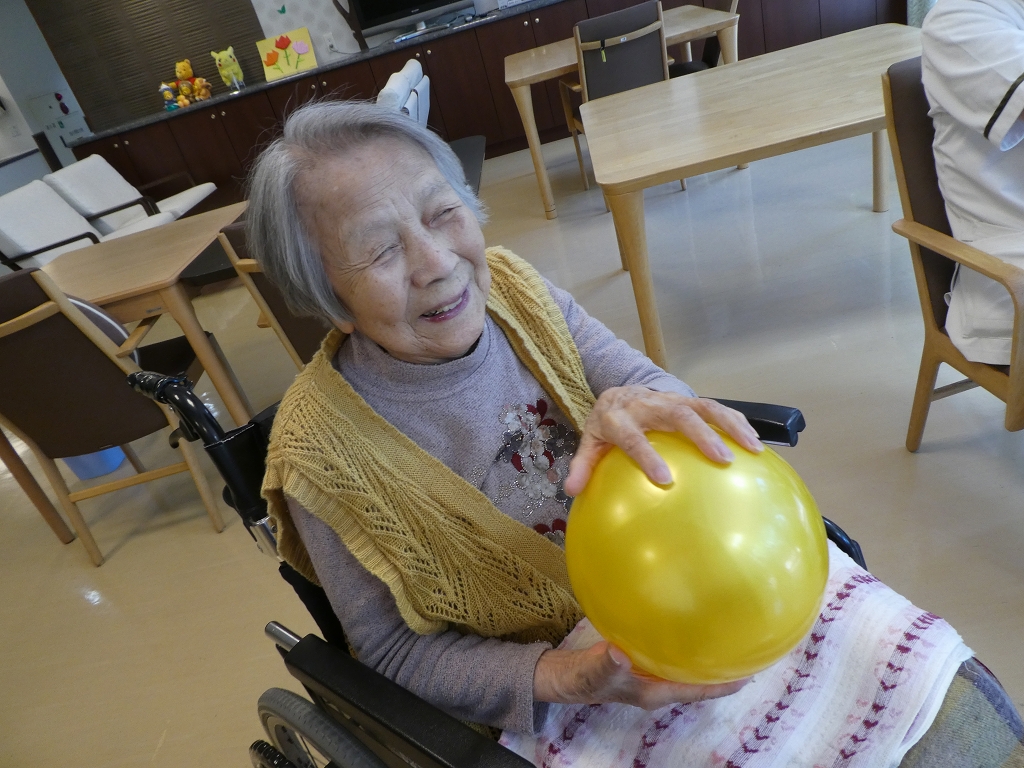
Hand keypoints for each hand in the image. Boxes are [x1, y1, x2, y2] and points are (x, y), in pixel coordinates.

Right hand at [534, 642, 746, 708]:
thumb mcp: (591, 672)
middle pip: (697, 680)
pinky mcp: (640, 660)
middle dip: (719, 668)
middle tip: (745, 648)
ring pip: (684, 666)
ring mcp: (649, 673)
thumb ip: (606, 664)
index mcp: (653, 692)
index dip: (721, 685)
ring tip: (724, 633)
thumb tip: (620, 653)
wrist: (561, 676)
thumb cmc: (580, 679)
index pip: (695, 690)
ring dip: (702, 655)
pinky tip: (685, 620)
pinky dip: (680, 640)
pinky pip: (668, 652)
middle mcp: (657, 685)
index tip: (748, 673)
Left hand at [564, 387, 762, 495]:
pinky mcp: (689, 399)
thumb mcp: (589, 441)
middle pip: (677, 415)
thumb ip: (582, 465)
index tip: (664, 479)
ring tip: (751, 449)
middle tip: (721, 460)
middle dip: (700, 436)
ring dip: (729, 426)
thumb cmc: (607, 423)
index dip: (647, 456)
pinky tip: (755, 445)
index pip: (633, 436)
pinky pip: (715, 408)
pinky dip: (736, 423)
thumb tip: (571, 492)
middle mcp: (648, 404)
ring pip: (703, 407)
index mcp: (619, 417)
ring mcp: (671, 399)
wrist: (620, 389)